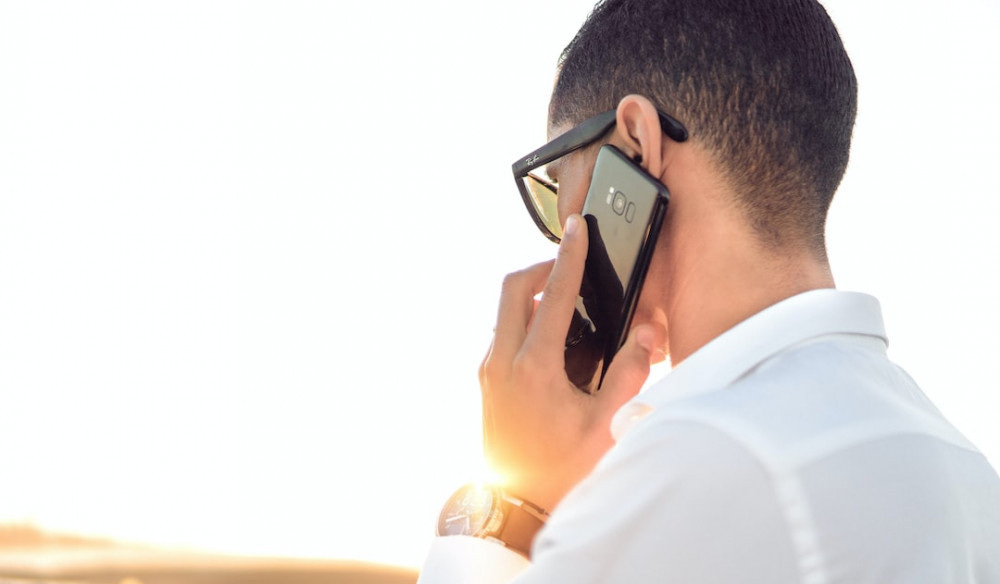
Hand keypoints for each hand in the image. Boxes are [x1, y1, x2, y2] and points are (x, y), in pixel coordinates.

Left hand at [479, 214, 665, 512]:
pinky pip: (503, 331)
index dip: (569, 257)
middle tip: (569, 267)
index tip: (577, 229)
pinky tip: (553, 337)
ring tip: (567, 303)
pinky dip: (524, 318)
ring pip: (504, 309)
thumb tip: (644, 332)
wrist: (516, 505)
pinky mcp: (485, 381)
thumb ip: (630, 373)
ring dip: (531, 294)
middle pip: (512, 288)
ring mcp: (488, 371)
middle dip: (541, 268)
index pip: (552, 296)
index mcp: (533, 368)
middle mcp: (501, 363)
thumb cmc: (560, 470)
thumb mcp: (607, 424)